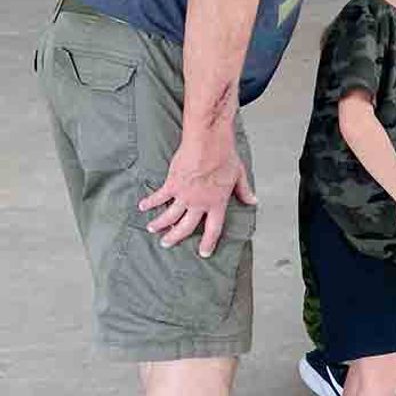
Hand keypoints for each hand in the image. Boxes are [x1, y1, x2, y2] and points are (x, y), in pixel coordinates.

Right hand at [138, 132, 256, 257]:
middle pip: (186, 227)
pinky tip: (142, 206)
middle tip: (167, 243)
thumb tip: (253, 201)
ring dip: (160, 224)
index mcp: (217, 203)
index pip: (213, 228)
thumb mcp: (239, 175)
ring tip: (153, 229)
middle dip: (176, 237)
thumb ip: (244, 191)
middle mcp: (199, 203)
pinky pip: (158, 197)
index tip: (204, 253)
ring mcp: (184, 195)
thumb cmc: (225, 156)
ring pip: (169, 216)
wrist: (208, 142)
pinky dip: (150, 202)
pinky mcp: (172, 184)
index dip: (208, 242)